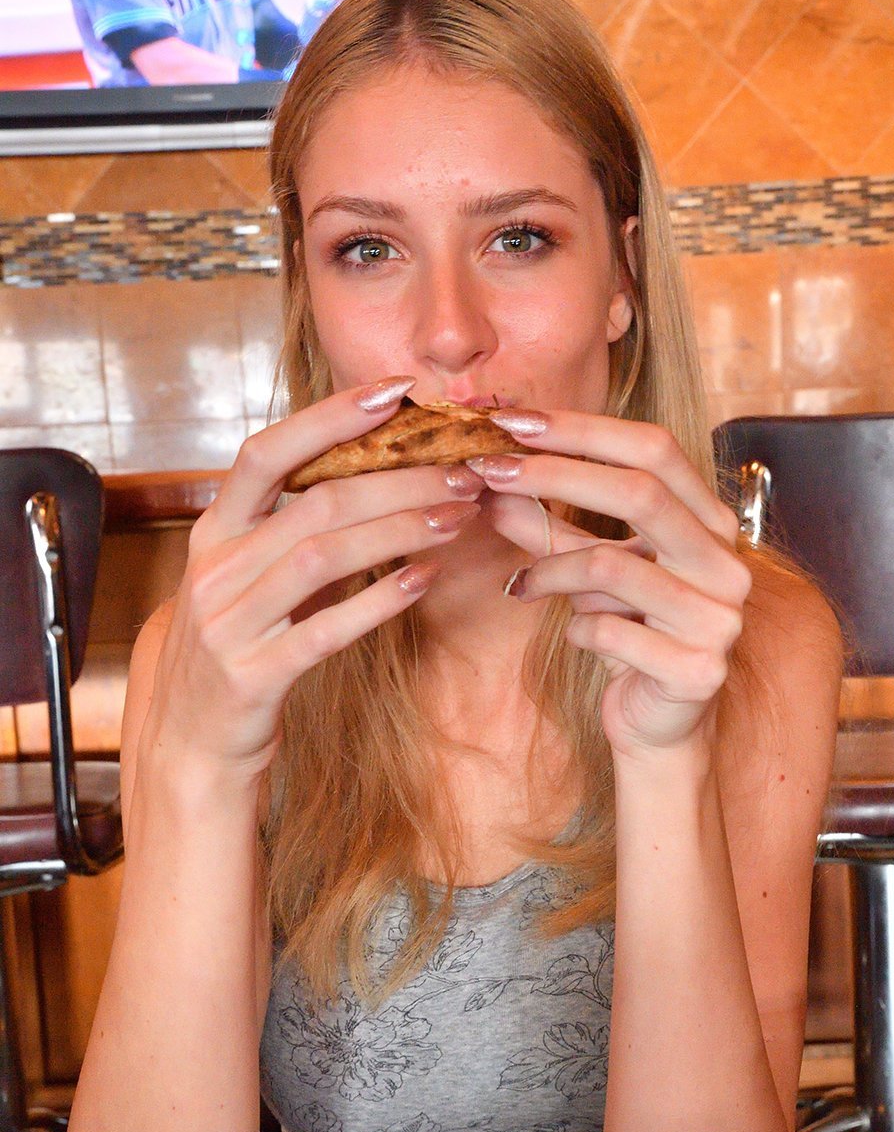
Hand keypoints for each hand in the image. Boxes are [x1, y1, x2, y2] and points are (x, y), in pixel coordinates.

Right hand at [146, 377, 484, 783]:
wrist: (192, 739)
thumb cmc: (241, 644)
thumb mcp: (254, 576)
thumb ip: (297, 529)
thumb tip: (381, 470)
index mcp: (215, 531)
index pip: (267, 452)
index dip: (329, 417)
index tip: (396, 392)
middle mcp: (216, 568)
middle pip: (316, 503)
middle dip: (399, 480)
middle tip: (463, 471)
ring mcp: (229, 623)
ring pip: (323, 557)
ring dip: (400, 529)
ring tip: (457, 516)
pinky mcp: (254, 675)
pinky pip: (326, 629)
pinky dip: (379, 600)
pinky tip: (424, 579)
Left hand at [469, 410, 751, 759]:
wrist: (660, 724)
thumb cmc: (630, 632)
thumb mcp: (588, 572)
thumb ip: (552, 525)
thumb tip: (492, 479)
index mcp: (711, 523)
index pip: (654, 448)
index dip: (581, 428)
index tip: (510, 421)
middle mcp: (726, 563)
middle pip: (641, 492)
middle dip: (554, 474)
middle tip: (489, 472)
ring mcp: (719, 618)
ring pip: (612, 566)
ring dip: (549, 568)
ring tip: (522, 581)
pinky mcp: (697, 670)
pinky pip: (610, 631)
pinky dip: (576, 629)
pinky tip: (574, 636)